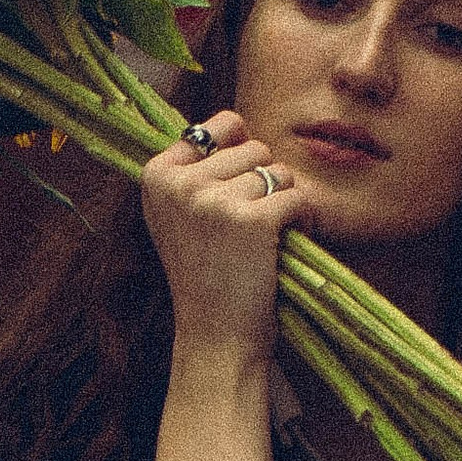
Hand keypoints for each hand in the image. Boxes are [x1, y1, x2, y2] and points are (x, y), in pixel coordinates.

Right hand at [138, 110, 314, 367]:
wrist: (215, 337)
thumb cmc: (204, 276)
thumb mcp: (177, 217)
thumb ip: (192, 171)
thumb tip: (234, 124)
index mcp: (157, 174)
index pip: (219, 126)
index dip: (240, 153)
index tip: (234, 192)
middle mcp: (180, 182)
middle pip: (254, 147)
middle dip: (264, 181)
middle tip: (252, 224)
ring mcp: (213, 199)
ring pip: (279, 171)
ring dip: (285, 200)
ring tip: (270, 236)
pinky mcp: (252, 219)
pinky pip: (299, 196)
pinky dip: (304, 219)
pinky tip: (289, 242)